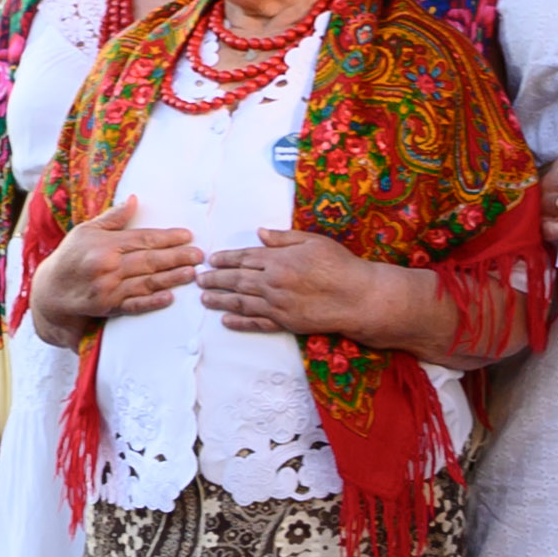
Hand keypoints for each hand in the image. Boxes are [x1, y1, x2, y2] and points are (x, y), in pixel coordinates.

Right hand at [31, 196, 205, 335]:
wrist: (49, 291)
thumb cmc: (70, 257)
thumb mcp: (86, 230)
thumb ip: (113, 218)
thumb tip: (135, 200)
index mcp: (105, 245)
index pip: (142, 239)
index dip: (167, 238)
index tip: (187, 236)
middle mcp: (108, 266)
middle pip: (149, 260)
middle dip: (177, 257)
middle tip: (198, 255)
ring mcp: (108, 289)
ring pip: (146, 282)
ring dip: (171, 278)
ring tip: (192, 273)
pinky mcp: (108, 308)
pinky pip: (134, 305)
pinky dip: (152, 302)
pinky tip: (169, 298)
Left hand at [197, 227, 400, 340]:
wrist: (358, 297)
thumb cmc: (339, 265)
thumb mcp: (312, 241)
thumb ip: (283, 238)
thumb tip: (260, 233)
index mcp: (278, 260)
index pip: (244, 258)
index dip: (225, 259)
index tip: (211, 260)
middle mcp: (273, 283)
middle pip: (237, 280)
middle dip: (215, 279)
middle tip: (199, 279)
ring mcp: (277, 305)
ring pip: (241, 302)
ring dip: (220, 300)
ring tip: (205, 298)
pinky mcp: (285, 323)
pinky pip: (256, 323)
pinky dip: (239, 322)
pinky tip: (225, 321)